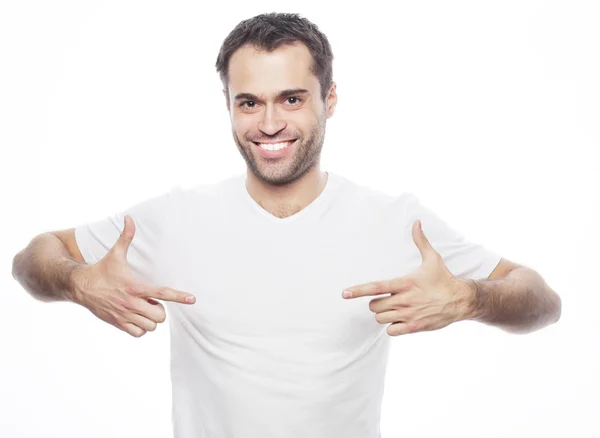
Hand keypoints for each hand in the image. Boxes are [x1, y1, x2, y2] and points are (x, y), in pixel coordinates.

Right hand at [70, 215, 195, 337]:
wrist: (80, 286)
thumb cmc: (102, 270)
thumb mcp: (115, 253)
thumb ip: (126, 236)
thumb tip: (129, 217)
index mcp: (135, 287)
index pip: (162, 293)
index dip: (178, 296)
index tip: (192, 299)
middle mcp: (131, 303)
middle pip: (160, 315)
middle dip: (159, 309)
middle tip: (150, 301)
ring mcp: (124, 315)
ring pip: (151, 326)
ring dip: (150, 319)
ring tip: (142, 308)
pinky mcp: (118, 324)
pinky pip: (139, 334)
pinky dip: (141, 328)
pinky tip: (135, 318)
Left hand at [341, 219, 473, 336]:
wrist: (461, 300)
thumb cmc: (444, 278)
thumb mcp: (432, 258)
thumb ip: (420, 241)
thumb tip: (416, 222)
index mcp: (405, 283)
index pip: (376, 287)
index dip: (358, 290)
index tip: (344, 293)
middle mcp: (404, 300)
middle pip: (374, 306)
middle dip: (376, 303)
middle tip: (388, 298)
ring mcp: (409, 315)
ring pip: (380, 319)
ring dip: (383, 314)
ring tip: (395, 308)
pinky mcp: (414, 327)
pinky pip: (391, 331)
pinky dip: (392, 327)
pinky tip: (400, 320)